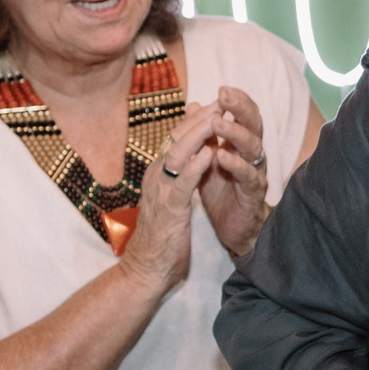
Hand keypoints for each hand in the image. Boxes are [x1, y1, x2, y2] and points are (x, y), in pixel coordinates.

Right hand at [119, 109, 211, 295]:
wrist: (147, 268)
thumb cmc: (162, 236)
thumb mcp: (171, 199)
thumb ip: (179, 176)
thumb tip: (193, 155)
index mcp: (157, 173)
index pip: (175, 138)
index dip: (194, 119)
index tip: (214, 103)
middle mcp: (156, 177)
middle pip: (176, 138)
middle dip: (200, 118)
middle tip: (221, 101)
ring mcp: (160, 191)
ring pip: (177, 154)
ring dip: (198, 133)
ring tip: (218, 117)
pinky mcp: (169, 210)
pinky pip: (182, 183)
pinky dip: (196, 166)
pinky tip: (211, 153)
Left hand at [195, 85, 272, 258]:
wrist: (230, 227)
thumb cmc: (220, 190)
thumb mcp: (206, 157)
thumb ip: (203, 133)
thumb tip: (193, 105)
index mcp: (241, 143)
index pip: (244, 116)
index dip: (237, 101)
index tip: (223, 87)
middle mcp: (252, 155)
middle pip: (253, 125)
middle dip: (240, 108)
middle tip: (225, 94)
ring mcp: (255, 173)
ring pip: (253, 148)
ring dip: (235, 133)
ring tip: (219, 122)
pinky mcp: (253, 194)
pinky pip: (248, 176)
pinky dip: (236, 165)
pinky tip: (222, 156)